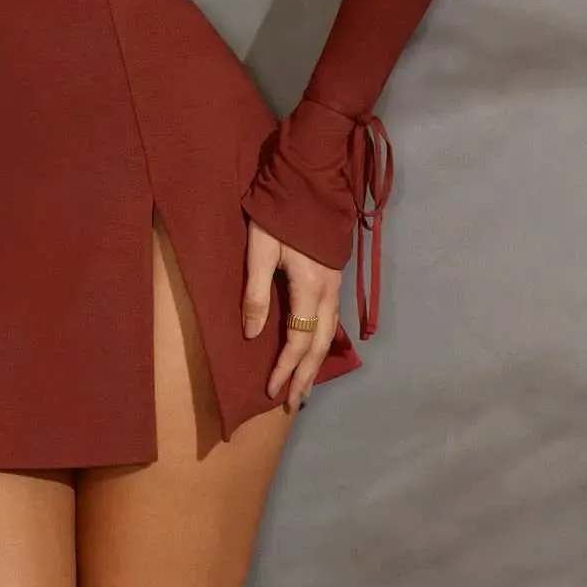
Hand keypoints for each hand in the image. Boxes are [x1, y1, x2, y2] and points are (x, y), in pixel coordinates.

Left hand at [241, 219, 340, 414]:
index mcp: (310, 288)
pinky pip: (331, 319)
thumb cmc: (279, 214)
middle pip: (319, 344)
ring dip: (315, 362)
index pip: (298, 340)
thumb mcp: (259, 250)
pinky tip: (315, 349)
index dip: (285, 368)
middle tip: (293, 405)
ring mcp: (334, 284)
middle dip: (305, 376)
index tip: (271, 392)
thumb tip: (251, 334)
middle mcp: (328, 292)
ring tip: (304, 386)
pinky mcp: (333, 277)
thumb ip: (255, 293)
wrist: (309, 182)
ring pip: (328, 333)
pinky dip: (322, 341)